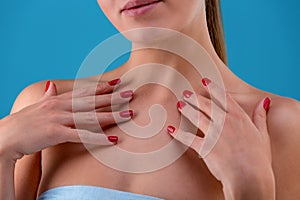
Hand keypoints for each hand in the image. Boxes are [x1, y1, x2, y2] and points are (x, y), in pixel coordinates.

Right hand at [0, 79, 133, 161]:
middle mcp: (60, 106)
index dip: (101, 87)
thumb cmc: (23, 123)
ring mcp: (58, 118)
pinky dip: (98, 138)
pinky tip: (112, 139)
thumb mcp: (37, 106)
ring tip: (129, 114)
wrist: (6, 137)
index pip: (84, 91)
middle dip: (112, 98)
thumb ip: (48, 95)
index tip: (117, 83)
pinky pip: (81, 136)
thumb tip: (52, 85)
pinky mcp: (55, 133)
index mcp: (57, 99)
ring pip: (90, 117)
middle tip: (130, 94)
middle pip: (91, 101)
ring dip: (111, 116)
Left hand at [167, 78, 274, 198]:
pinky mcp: (204, 147)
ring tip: (179, 105)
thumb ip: (260, 116)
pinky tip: (170, 129)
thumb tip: (264, 101)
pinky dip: (178, 133)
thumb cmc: (258, 159)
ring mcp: (213, 134)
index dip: (213, 88)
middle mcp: (225, 122)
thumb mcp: (263, 135)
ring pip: (196, 117)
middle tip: (186, 93)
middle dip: (195, 97)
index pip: (224, 98)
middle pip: (206, 105)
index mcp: (239, 118)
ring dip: (186, 110)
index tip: (205, 81)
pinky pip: (187, 138)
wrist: (250, 178)